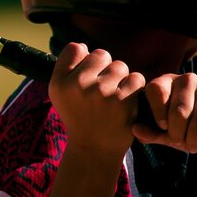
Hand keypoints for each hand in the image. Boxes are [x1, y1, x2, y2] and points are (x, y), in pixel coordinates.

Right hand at [48, 42, 146, 157]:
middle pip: (101, 55)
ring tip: (113, 99)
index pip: (76, 48)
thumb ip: (67, 67)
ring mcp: (101, 92)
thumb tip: (84, 47)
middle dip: (105, 69)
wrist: (95, 149)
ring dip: (121, 80)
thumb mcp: (60, 94)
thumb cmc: (79, 117)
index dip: (85, 61)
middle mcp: (78, 85)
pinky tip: (125, 103)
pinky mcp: (123, 100)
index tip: (85, 77)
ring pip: (120, 66)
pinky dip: (134, 89)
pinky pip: (136, 78)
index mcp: (59, 82)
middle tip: (101, 92)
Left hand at [137, 73, 196, 153]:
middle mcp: (187, 79)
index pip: (156, 90)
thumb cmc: (183, 128)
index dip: (158, 113)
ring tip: (193, 145)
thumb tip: (135, 129)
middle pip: (178, 112)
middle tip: (181, 143)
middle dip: (178, 135)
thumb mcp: (163, 132)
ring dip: (195, 142)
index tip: (163, 128)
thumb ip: (149, 131)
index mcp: (166, 82)